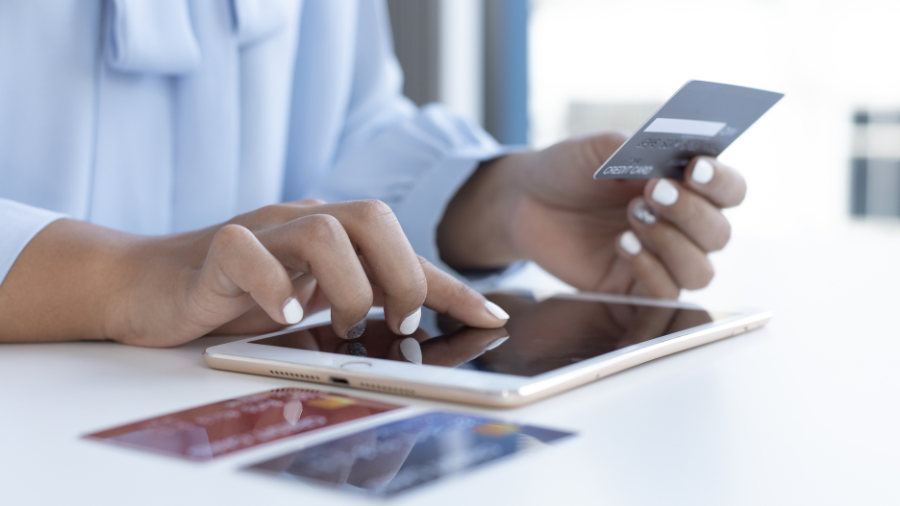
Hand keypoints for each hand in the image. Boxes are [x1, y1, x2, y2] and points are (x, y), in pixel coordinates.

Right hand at [0, 200, 507, 345]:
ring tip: (341, 325)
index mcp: (332, 232)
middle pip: (373, 217)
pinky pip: (248, 252)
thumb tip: (420, 326)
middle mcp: (301, 221)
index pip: (404, 248)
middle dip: (401, 276)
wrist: (147, 283)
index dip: (449, 284)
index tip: (490, 318)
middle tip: (396, 323)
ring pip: (321, 230)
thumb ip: (358, 304)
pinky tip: (283, 316)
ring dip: (347, 285)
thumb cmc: (235, 294)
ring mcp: (259, 230)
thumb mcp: (309, 301)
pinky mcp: (215, 250)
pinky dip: (273, 284)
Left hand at [439, 133, 745, 297]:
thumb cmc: (569, 169)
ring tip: (632, 216)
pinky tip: (622, 244)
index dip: (722, 182)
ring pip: (700, 271)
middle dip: (690, 212)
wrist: (526, 200)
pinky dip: (650, 269)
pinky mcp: (634, 286)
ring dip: (672, 245)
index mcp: (684, 185)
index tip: (696, 167)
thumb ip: (635, 148)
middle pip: (719, 233)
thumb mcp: (599, 148)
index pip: (730, 190)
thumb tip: (669, 157)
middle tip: (651, 191)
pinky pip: (664, 293)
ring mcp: (660, 258)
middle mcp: (681, 225)